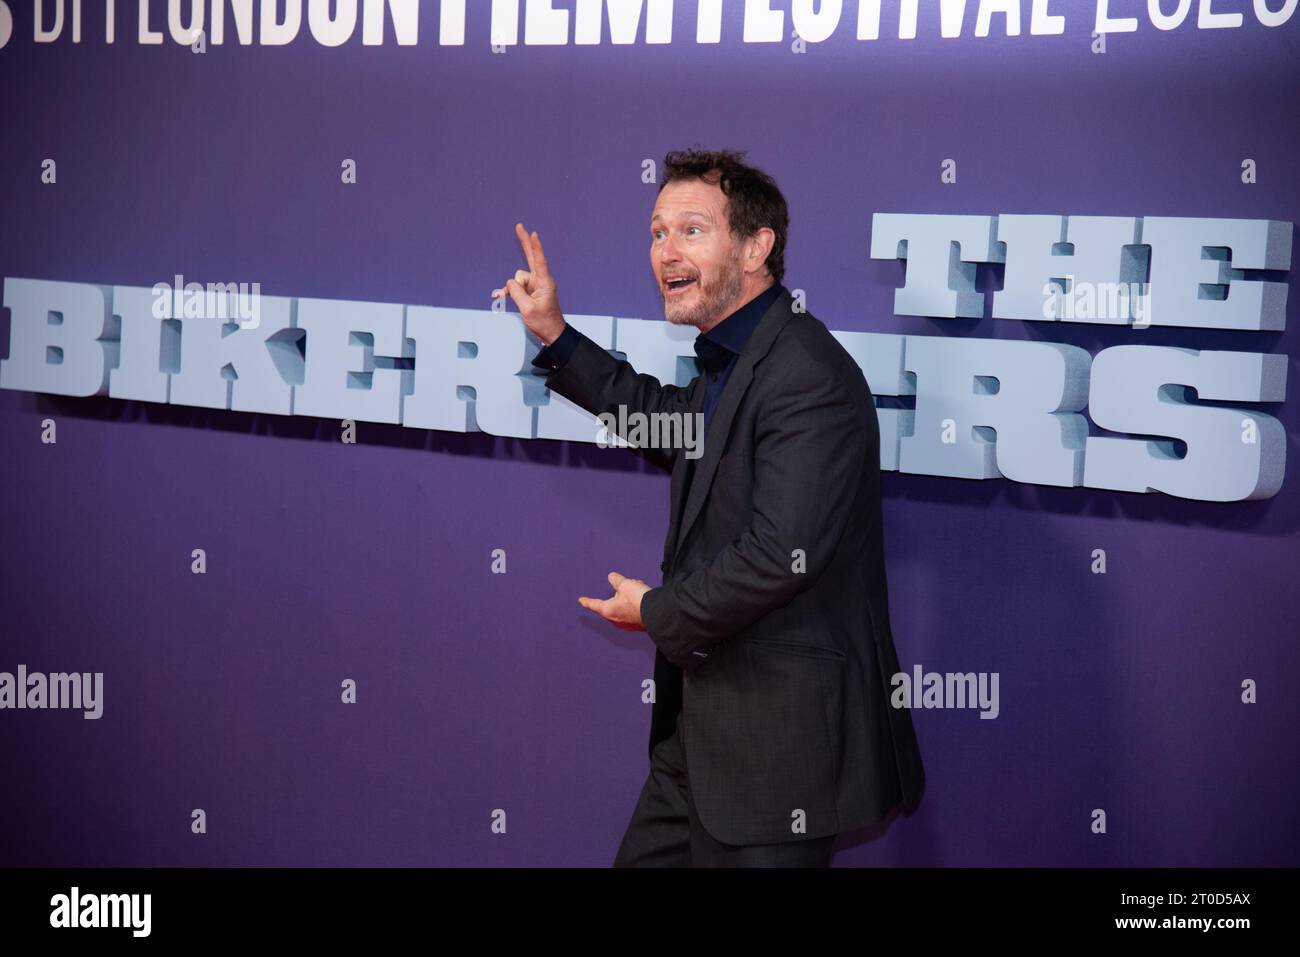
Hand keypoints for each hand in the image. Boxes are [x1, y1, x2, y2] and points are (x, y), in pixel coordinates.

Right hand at [492, 222, 566, 345]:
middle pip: (531, 257)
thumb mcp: (527, 309)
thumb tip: (510, 283)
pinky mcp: (530, 291)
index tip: (534, 234)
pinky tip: (500, 296)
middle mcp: (540, 280)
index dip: (536, 247)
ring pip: (518, 279)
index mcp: (545, 283)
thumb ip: (517, 293)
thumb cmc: (544, 322)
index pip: (539, 261)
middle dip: (525, 242)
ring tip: (515, 301)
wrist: (551, 333)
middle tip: (519, 226)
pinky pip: (516, 286)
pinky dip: (509, 291)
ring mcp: (535, 285)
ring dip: (512, 288)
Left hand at [579, 572, 650, 631]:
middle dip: (620, 593)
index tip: (581, 601)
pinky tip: (645, 597)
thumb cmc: (638, 600)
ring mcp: (627, 624)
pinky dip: (637, 604)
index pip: (594, 604)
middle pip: (613, 603)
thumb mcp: (625, 584)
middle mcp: (615, 620)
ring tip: (639, 589)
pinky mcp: (637, 625)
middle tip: (629, 585)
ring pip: (624, 606)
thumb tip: (612, 577)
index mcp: (608, 610)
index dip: (587, 601)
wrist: (658, 614)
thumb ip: (617, 580)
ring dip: (630, 597)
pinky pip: (633, 612)